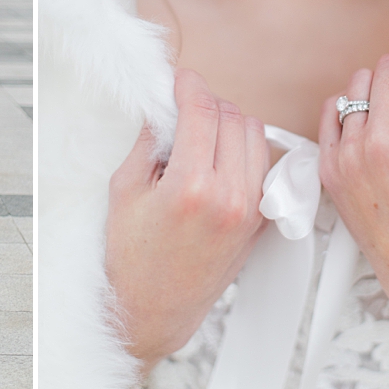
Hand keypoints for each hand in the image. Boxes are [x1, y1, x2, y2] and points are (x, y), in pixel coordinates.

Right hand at [106, 69, 268, 371]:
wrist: (154, 308)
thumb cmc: (131, 255)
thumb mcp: (125, 190)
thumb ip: (148, 142)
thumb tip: (163, 107)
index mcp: (191, 187)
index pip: (202, 112)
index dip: (189, 86)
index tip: (179, 79)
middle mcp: (229, 197)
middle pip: (234, 118)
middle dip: (208, 103)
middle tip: (184, 106)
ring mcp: (249, 210)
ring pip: (256, 136)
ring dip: (230, 122)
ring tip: (201, 131)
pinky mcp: (259, 221)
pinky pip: (263, 165)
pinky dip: (245, 149)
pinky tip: (219, 155)